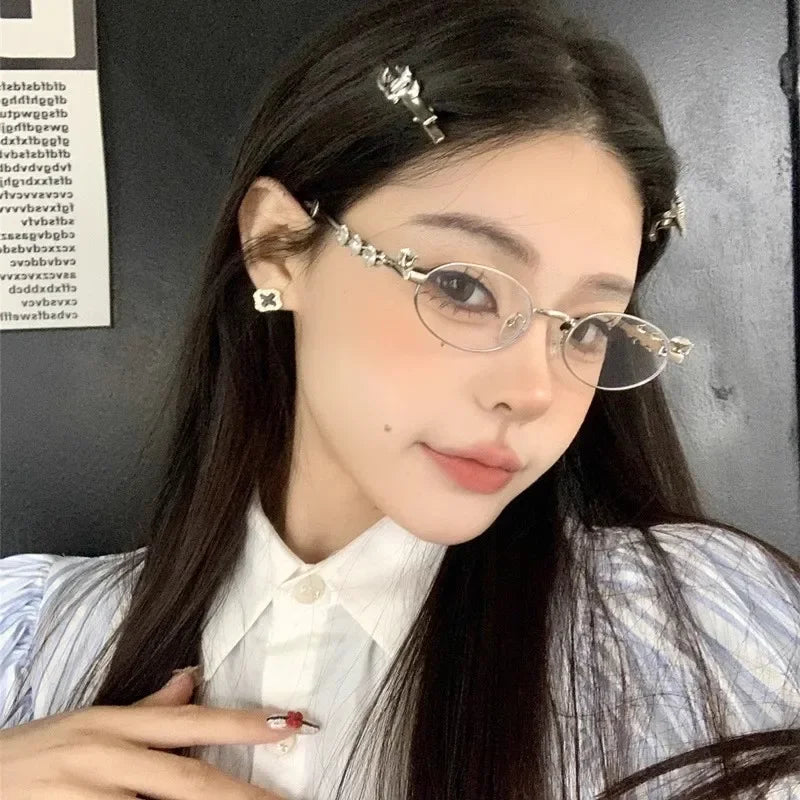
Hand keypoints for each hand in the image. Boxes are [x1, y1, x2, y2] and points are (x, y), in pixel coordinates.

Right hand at [0, 667, 296, 798]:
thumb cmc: (37, 753)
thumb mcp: (92, 722)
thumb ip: (147, 708)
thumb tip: (193, 678)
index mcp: (114, 724)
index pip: (190, 721)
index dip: (241, 724)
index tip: (288, 726)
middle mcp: (104, 757)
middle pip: (184, 777)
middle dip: (239, 794)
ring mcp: (83, 798)